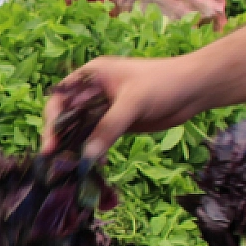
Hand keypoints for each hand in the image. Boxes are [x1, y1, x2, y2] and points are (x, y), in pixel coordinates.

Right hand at [41, 54, 210, 158]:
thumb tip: (87, 157)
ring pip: (82, 130)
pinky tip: (93, 166)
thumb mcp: (132, 103)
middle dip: (61, 138)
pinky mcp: (118, 124)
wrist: (195, 89)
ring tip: (71, 169)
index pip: (60, 98)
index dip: (51, 121)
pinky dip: (94, 152)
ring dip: (76, 148)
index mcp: (91, 76)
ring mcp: (105, 108)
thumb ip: (109, 128)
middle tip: (56, 162)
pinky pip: (98, 139)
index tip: (51, 145)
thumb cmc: (163, 83)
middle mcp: (93, 92)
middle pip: (67, 117)